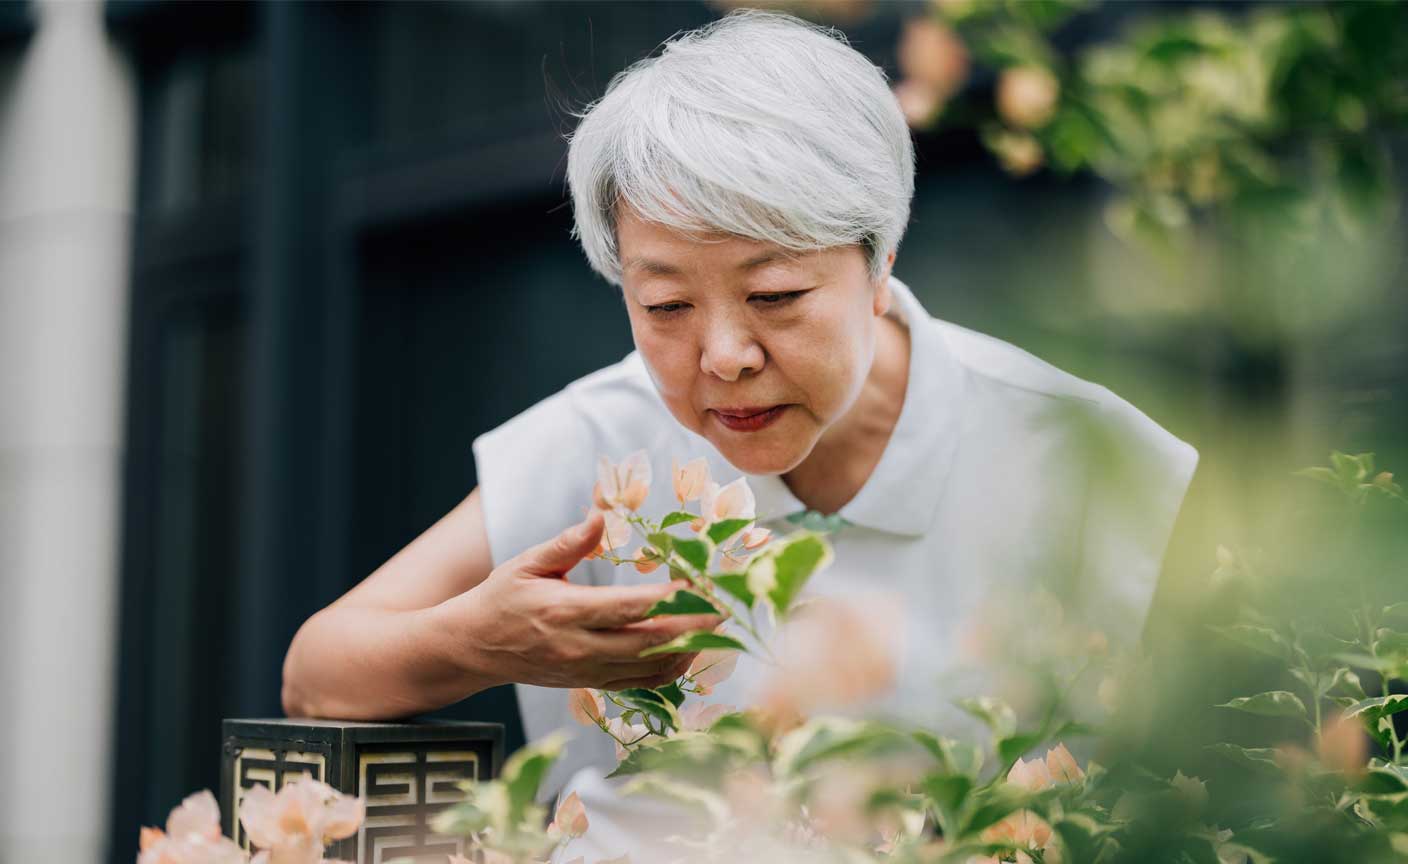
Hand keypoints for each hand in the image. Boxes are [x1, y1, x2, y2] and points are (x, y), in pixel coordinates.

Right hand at [441, 510, 722, 690]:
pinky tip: (689, 648)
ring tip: (716, 627)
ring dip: (689, 650)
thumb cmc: (502, 598)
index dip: (669, 600)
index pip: (628, 609)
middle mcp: (580, 648)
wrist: (475, 648)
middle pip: (649, 643)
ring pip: (651, 669)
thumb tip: (601, 515)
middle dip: (692, 627)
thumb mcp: (527, 562)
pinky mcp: (592, 684)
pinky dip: (671, 668)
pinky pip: (641, 684)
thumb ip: (567, 543)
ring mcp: (587, 671)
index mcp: (564, 612)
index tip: (700, 584)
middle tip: (725, 607)